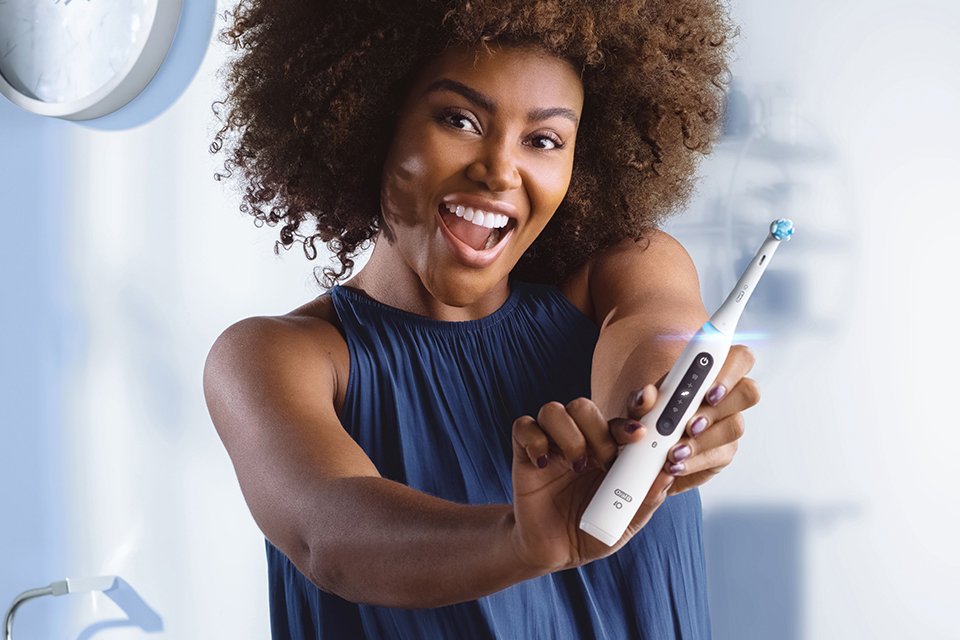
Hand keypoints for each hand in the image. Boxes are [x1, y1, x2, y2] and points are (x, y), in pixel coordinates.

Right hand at [508, 392, 675, 573]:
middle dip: (598, 430)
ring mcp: (551, 445)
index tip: (640, 433)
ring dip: (569, 436)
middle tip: (605, 461)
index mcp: (609, 449)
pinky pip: (523, 426)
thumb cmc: (593, 533)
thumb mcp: (627, 521)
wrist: (554, 553)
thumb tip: (669, 471)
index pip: (619, 416)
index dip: (630, 414)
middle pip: (583, 406)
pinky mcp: (525, 454)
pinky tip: (543, 464)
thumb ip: (648, 496)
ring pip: (553, 410)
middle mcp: (580, 440)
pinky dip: (535, 440)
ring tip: (577, 466)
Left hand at [652, 344, 759, 495]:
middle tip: (691, 425)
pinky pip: (720, 456)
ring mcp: (728, 424)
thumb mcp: (637, 407)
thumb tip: (646, 396)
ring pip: (735, 427)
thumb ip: (640, 399)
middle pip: (748, 391)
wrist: (646, 451)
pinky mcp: (724, 452)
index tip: (709, 390)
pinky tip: (676, 465)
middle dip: (718, 409)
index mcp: (709, 373)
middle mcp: (726, 396)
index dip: (730, 371)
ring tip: (675, 451)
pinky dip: (695, 462)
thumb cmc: (648, 417)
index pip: (738, 358)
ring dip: (703, 441)